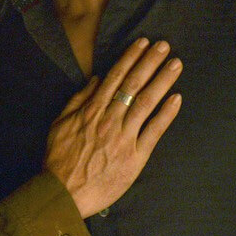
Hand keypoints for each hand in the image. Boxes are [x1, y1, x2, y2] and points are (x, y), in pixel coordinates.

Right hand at [43, 38, 183, 217]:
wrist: (63, 192)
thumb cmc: (59, 159)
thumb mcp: (59, 123)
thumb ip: (78, 99)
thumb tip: (96, 79)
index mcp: (91, 109)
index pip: (115, 77)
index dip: (130, 58)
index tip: (143, 43)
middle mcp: (109, 119)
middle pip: (133, 84)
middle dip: (150, 62)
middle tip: (165, 46)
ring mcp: (124, 137)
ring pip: (145, 102)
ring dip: (162, 81)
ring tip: (175, 65)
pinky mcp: (135, 156)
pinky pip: (153, 131)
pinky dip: (166, 114)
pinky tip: (176, 99)